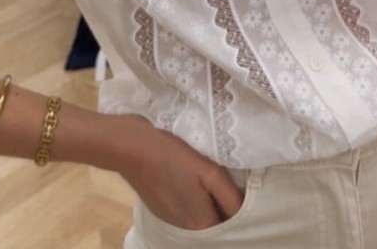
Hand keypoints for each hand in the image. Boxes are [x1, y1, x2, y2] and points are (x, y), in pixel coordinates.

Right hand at [111, 114, 243, 230]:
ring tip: (207, 178)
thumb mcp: (209, 171)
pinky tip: (188, 178)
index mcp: (200, 224)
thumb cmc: (172, 155)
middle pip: (214, 223)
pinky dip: (191, 198)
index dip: (237, 208)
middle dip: (222, 205)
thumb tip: (245, 212)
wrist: (131, 147)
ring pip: (199, 215)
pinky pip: (184, 209)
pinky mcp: (160, 208)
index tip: (238, 188)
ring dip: (207, 202)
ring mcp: (170, 220)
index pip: (230, 226)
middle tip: (225, 181)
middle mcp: (185, 230)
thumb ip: (230, 196)